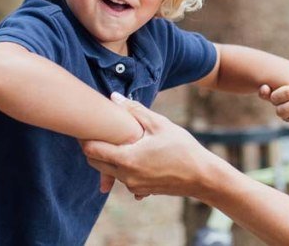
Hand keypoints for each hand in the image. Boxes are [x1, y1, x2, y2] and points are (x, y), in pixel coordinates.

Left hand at [83, 93, 227, 199]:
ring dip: (108, 157)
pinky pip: (123, 178)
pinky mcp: (140, 191)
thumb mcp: (160, 124)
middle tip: (101, 131)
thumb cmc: (183, 148)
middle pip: (94, 162)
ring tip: (120, 141)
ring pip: (108, 171)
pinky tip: (137, 156)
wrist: (202, 177)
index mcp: (126, 159)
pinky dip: (123, 168)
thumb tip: (113, 97)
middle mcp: (125, 176)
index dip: (86, 137)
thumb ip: (134, 110)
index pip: (91, 149)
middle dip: (93, 147)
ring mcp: (132, 186)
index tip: (88, 126)